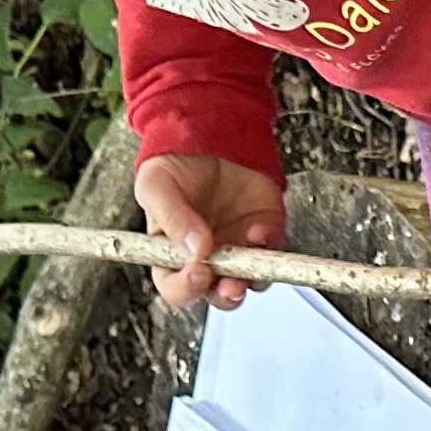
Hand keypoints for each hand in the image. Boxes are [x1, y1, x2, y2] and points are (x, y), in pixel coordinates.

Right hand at [133, 151, 288, 311]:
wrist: (207, 136)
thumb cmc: (175, 166)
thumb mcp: (157, 186)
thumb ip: (172, 218)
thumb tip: (196, 249)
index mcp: (173, 257)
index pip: (176, 288)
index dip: (186, 288)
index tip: (197, 271)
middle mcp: (208, 260)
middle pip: (218, 294)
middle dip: (227, 294)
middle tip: (231, 285)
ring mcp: (238, 249)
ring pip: (251, 280)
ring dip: (252, 276)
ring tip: (246, 254)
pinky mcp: (266, 232)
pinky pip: (273, 250)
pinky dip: (269, 244)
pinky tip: (258, 230)